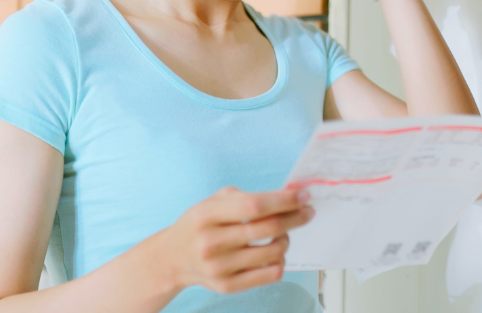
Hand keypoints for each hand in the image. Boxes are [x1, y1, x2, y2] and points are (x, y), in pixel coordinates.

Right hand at [158, 186, 312, 294]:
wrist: (173, 258)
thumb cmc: (201, 223)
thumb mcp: (215, 201)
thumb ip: (248, 197)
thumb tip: (290, 197)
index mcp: (206, 215)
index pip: (255, 206)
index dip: (285, 200)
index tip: (305, 195)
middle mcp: (211, 242)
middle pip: (269, 228)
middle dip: (296, 217)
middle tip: (308, 211)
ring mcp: (219, 267)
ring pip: (274, 252)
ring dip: (287, 239)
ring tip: (284, 233)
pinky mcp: (227, 286)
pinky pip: (270, 274)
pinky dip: (280, 261)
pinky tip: (275, 253)